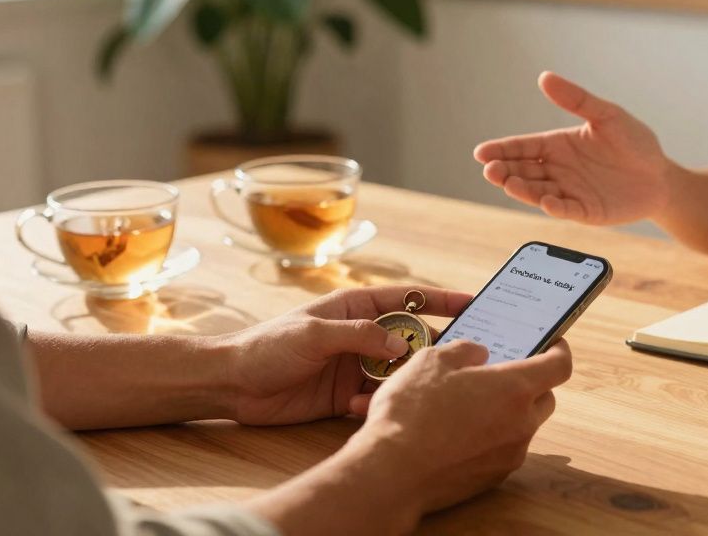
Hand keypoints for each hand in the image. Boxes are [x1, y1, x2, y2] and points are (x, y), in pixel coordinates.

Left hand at [221, 285, 471, 425]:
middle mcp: (362, 333)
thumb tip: (400, 342)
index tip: (474, 302)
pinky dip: (376, 404)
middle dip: (431, 350)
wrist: (233, 384)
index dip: (442, 299)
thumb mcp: (314, 333)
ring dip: (401, 383)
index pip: (409, 298)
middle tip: (455, 361)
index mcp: (357, 306)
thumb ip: (360, 335)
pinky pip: (377, 397)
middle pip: (411, 338)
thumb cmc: (267, 345)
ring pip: (398, 372)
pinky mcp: (347, 393)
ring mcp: (357, 364)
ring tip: (401, 392)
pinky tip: (357, 409)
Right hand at [358, 339, 572, 514]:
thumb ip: (465, 351)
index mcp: (515, 388)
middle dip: (531, 383)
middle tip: (503, 372)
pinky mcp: (492, 478)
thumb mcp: (433, 360)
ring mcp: (509, 455)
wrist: (391, 472)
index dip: (559, 350)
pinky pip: (502, 450)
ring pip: (523, 426)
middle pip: (545, 397)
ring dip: (508, 412)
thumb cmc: (412, 411)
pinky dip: (490, 437)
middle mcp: (521, 423)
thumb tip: (480, 355)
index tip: (552, 343)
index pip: (560, 366)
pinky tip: (458, 432)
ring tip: (472, 402)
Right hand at [474, 71, 670, 224]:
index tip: (481, 153)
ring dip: (522, 189)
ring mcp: (570, 191)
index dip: (501, 150)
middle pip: (523, 171)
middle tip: (491, 170)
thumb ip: (577, 100)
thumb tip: (545, 77)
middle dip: (504, 171)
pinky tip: (545, 201)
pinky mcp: (586, 211)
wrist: (661, 176)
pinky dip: (553, 207)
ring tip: (509, 183)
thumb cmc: (635, 142)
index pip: (522, 147)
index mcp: (558, 145)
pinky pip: (565, 209)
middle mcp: (559, 170)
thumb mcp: (607, 115)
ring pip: (537, 191)